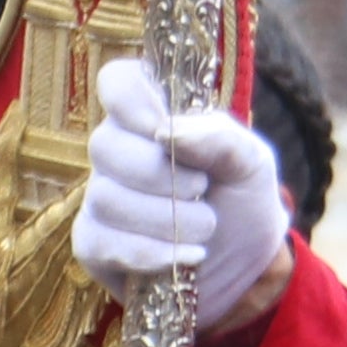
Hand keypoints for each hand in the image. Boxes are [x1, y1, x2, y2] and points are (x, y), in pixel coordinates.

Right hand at [69, 60, 290, 327]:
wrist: (245, 264)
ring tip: (204, 228)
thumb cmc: (242, 199)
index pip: (117, 82)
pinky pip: (101, 243)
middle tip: (202, 189)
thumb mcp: (252, 162)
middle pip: (105, 145)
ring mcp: (101, 197)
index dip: (132, 102)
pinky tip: (185, 256)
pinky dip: (151, 253)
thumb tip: (169, 131)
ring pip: (106, 199)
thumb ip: (220, 138)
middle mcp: (118, 151)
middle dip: (162, 175)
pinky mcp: (94, 244)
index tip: (163, 130)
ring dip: (166, 220)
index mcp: (152, 115)